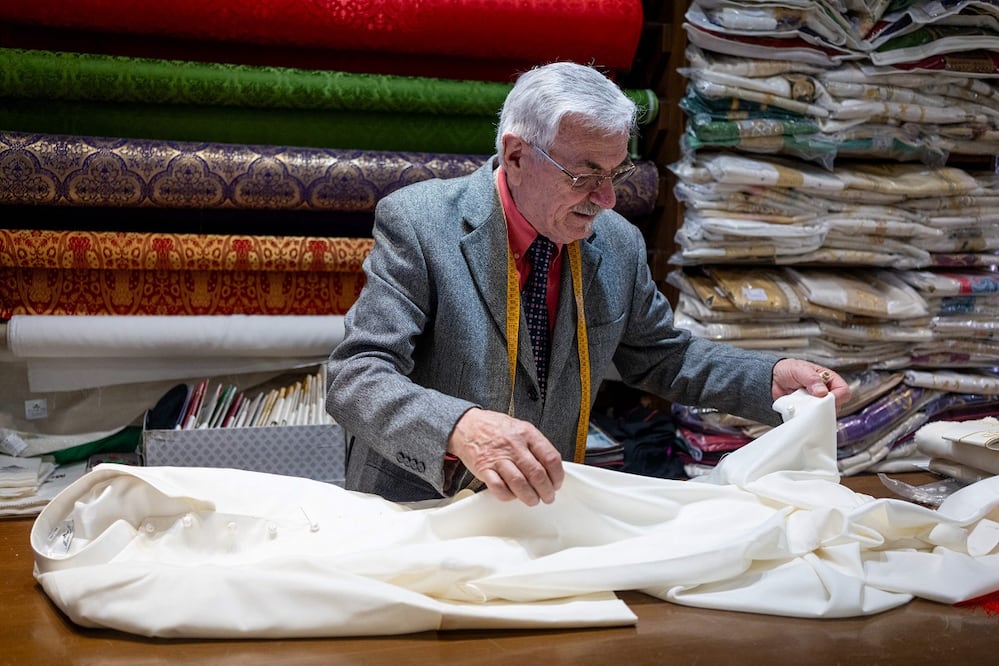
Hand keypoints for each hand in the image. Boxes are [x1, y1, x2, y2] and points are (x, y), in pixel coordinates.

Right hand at [448, 407, 563, 505]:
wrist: (466, 425)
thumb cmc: (494, 428)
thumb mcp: (520, 428)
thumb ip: (535, 445)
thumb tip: (551, 468)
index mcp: (527, 433)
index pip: (551, 458)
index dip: (557, 476)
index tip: (557, 483)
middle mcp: (514, 445)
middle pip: (537, 474)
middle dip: (546, 491)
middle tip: (548, 497)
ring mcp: (498, 457)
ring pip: (520, 484)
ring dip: (530, 497)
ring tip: (532, 499)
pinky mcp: (484, 469)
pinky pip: (499, 488)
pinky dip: (508, 496)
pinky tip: (512, 495)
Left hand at [772, 359, 851, 410]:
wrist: (772, 379)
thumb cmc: (789, 370)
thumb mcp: (800, 370)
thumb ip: (812, 379)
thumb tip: (822, 392)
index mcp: (829, 379)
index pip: (843, 391)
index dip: (838, 397)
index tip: (826, 399)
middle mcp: (826, 392)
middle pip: (836, 406)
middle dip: (824, 406)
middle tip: (811, 402)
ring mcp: (817, 403)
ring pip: (824, 414)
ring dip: (813, 411)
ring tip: (802, 403)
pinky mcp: (808, 412)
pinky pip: (812, 418)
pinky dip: (805, 416)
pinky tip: (798, 410)